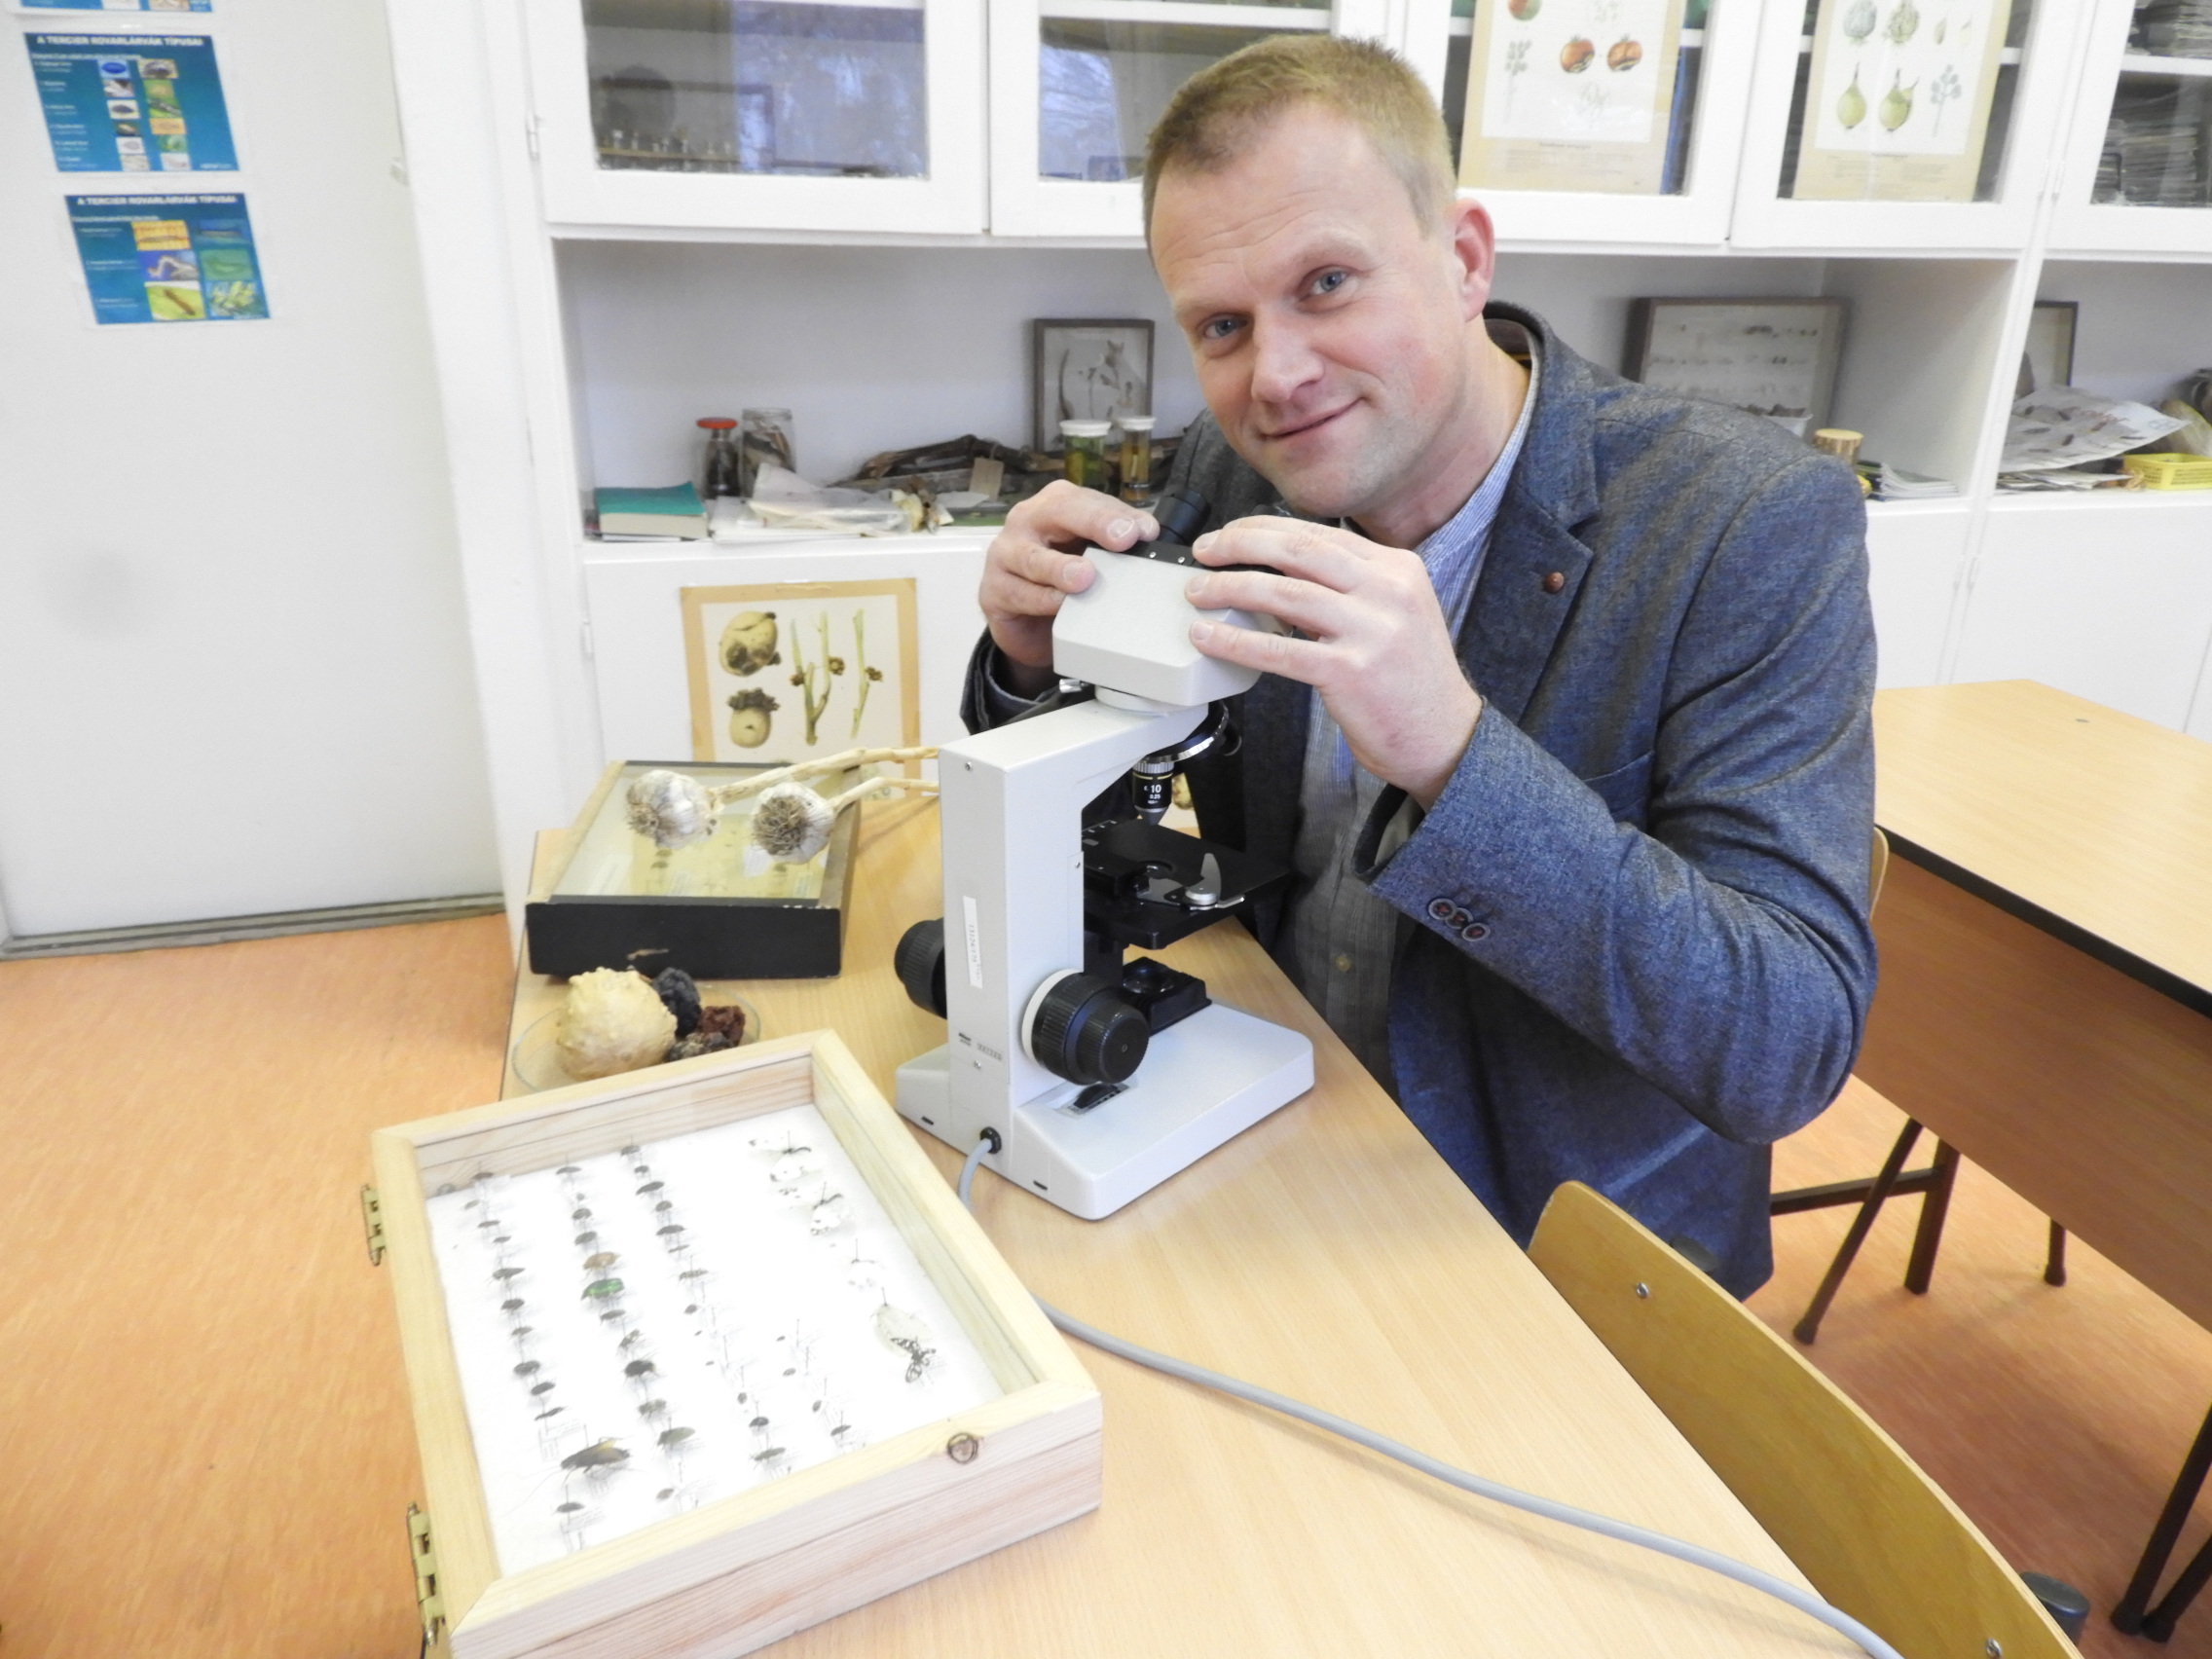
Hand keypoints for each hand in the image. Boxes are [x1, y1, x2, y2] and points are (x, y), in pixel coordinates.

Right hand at [981, 482, 1158, 694]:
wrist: (1028, 624)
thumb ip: (1116, 546)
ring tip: (1085, 577)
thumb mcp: (1092, 557)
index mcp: (1057, 505)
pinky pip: (1018, 593)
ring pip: (1032, 556)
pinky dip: (1042, 600)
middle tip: (1123, 539)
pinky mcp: (993, 590)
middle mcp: (1028, 520)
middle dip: (1095, 523)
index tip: (1146, 532)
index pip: (1089, 500)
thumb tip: (1147, 537)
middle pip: (1059, 512)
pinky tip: (1061, 605)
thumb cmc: (1062, 580)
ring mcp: (1005, 553)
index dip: (1118, 514)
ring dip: (1060, 567)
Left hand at [1185, 517, 1480, 807]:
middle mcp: (1388, 591)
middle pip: (1298, 552)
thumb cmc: (1409, 679)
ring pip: (1284, 594)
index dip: (1264, 529)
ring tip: (1198, 592)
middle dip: (1241, 544)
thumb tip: (1278, 571)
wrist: (1443, 737)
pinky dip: (1236, 640)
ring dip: (1230, 589)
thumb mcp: (1393, 613)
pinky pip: (1279, 649)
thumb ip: (1348, 587)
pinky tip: (1208, 638)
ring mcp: (1371, 630)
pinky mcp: (1350, 671)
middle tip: (1205, 551)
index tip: (1230, 535)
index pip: (1318, 534)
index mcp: (1397, 568)